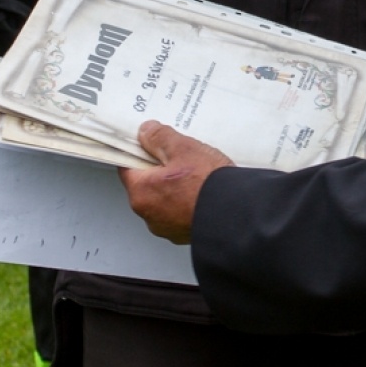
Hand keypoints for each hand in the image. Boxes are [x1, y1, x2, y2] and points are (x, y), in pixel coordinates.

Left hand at [118, 121, 233, 244]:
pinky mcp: (185, 234)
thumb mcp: (183, 149)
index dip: (137, 152)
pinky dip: (187, 202)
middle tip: (180, 157)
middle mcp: (149, 215)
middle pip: (146, 184)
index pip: (127, 167)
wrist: (238, 214)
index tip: (148, 144)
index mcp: (142, 193)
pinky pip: (180, 212)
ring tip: (197, 175)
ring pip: (164, 199)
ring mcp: (167, 228)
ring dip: (175, 187)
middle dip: (160, 169)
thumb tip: (147, 132)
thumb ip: (160, 138)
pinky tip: (203, 191)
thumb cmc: (209, 186)